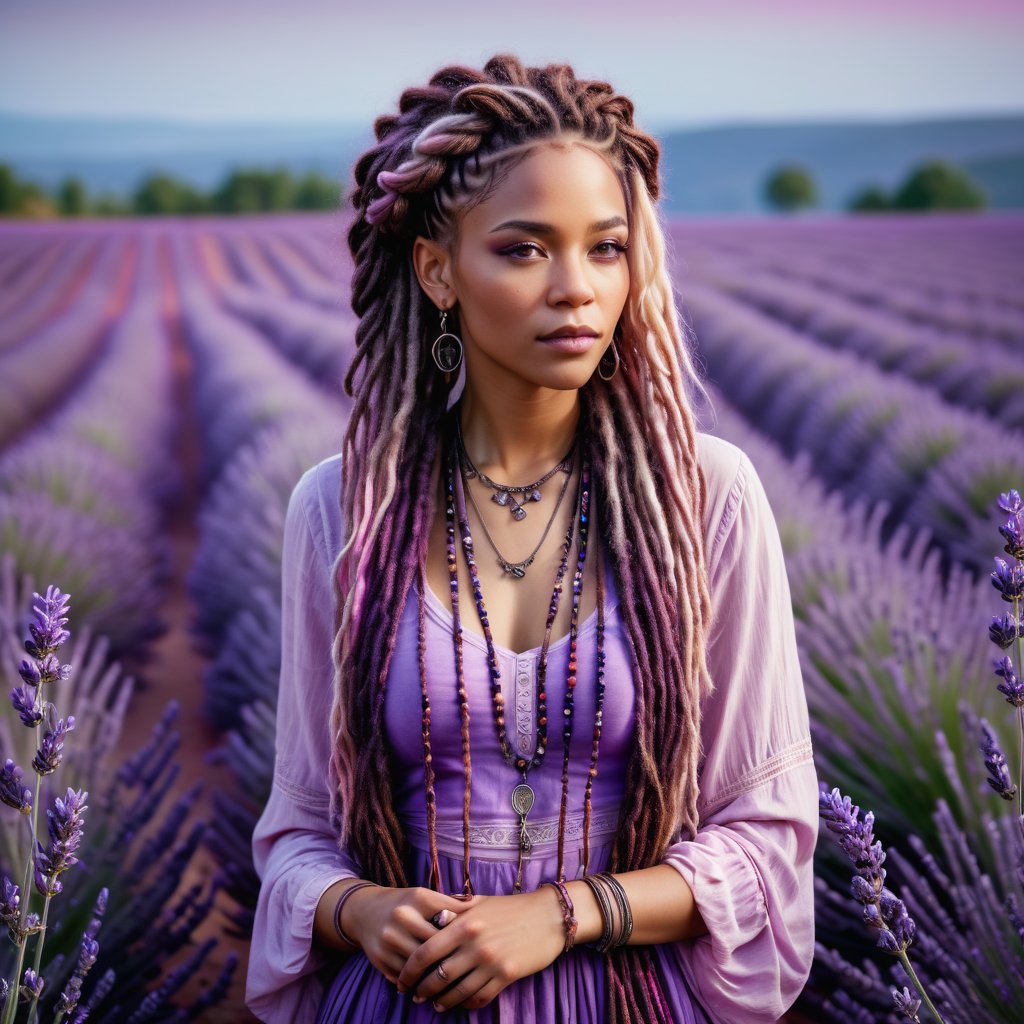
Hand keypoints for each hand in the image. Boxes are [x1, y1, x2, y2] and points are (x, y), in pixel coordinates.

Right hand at [344, 886, 472, 986]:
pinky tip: (428, 984)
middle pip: (435, 945)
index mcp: (419, 898)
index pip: (449, 921)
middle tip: (466, 969)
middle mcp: (402, 916)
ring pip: (420, 965)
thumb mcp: (425, 896)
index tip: (475, 945)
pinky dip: (417, 982)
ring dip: (434, 976)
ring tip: (450, 982)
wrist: (364, 911)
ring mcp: (389, 938)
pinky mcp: (379, 957)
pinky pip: (404, 976)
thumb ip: (450, 904)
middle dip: (450, 958)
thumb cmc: (405, 904)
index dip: (463, 935)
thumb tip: (479, 909)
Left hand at [395, 889, 565, 1011]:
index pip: (426, 951)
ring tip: (434, 1004)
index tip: (402, 979)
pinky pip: (480, 997)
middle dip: (421, 989)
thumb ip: (455, 908)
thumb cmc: (511, 907)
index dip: (409, 969)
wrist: (548, 916)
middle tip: (414, 995)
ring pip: (457, 991)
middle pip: (437, 975)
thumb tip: (431, 914)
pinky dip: (466, 1004)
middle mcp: (474, 943)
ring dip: (441, 1001)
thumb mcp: (480, 901)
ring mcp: (491, 961)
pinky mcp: (507, 975)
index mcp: (464, 922)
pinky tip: (460, 1004)